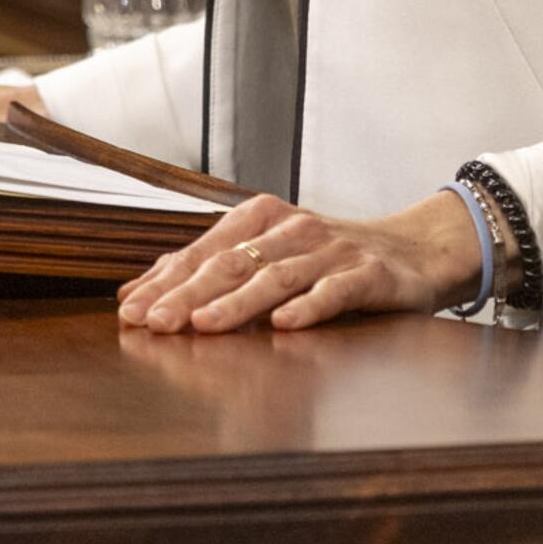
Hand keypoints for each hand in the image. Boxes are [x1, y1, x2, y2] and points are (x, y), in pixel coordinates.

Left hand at [116, 187, 480, 332]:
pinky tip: (285, 324)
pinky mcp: (367, 275)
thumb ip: (211, 268)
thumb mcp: (270, 255)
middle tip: (151, 322)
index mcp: (262, 219)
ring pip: (275, 276)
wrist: (414, 250)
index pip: (203, 250)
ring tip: (204, 324)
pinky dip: (308, 306)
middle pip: (231, 262)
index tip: (128, 310)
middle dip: (187, 294)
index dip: (164, 280)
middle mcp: (292, 229)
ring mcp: (330, 251)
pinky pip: (334, 291)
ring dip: (237, 303)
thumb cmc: (329, 258)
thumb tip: (139, 287)